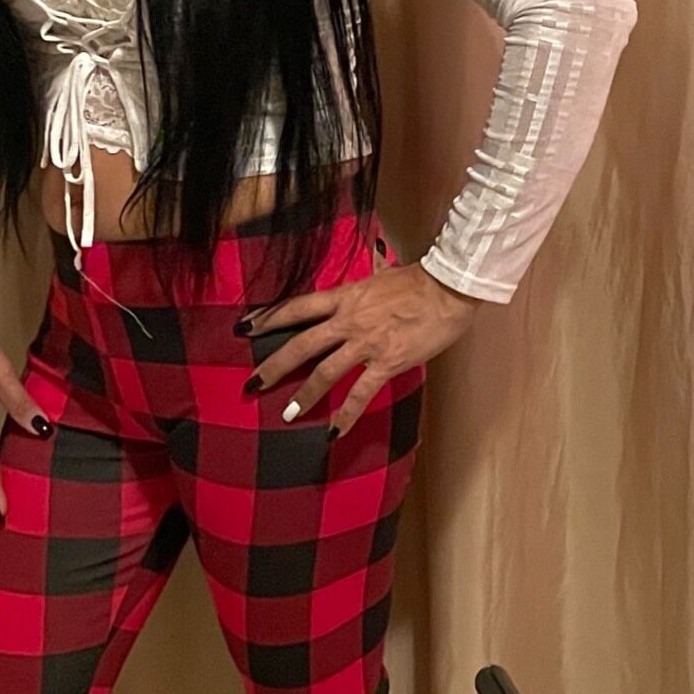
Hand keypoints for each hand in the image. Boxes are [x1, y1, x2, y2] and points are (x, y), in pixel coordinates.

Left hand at [239, 259, 483, 438]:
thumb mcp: (384, 274)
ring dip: (305, 395)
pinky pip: (361, 393)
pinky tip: (335, 432)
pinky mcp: (386, 362)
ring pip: (325, 371)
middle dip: (275, 365)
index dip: (269, 317)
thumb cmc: (420, 281)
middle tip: (253, 383)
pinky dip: (347, 414)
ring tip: (288, 414)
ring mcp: (366, 342)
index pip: (298, 307)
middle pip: (302, 343)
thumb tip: (371, 261)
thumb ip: (369, 278)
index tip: (245, 327)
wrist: (448, 289)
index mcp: (345, 296)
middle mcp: (348, 320)